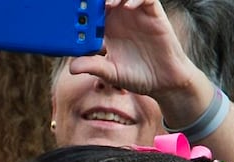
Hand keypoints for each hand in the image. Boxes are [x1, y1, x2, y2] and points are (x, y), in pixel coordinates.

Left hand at [69, 0, 193, 96]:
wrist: (162, 81)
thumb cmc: (136, 76)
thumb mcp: (110, 73)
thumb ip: (93, 67)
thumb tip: (71, 67)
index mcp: (107, 32)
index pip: (93, 14)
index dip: (85, 10)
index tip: (74, 11)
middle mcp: (121, 20)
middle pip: (107, 0)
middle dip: (97, 0)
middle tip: (89, 3)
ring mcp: (137, 15)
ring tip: (108, 5)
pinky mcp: (154, 14)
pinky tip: (128, 7)